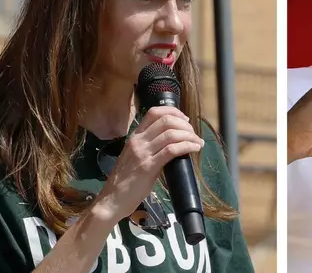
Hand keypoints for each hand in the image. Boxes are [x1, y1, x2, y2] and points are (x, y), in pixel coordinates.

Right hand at [92, 107, 204, 221]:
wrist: (112, 200)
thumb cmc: (125, 181)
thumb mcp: (136, 157)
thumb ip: (150, 147)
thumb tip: (172, 143)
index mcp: (135, 136)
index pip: (154, 112)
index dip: (174, 112)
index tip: (185, 120)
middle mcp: (138, 141)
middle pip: (166, 120)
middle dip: (185, 125)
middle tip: (194, 134)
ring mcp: (142, 153)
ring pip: (171, 134)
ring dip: (189, 136)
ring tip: (198, 143)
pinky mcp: (148, 167)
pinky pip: (171, 150)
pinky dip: (187, 146)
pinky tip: (194, 149)